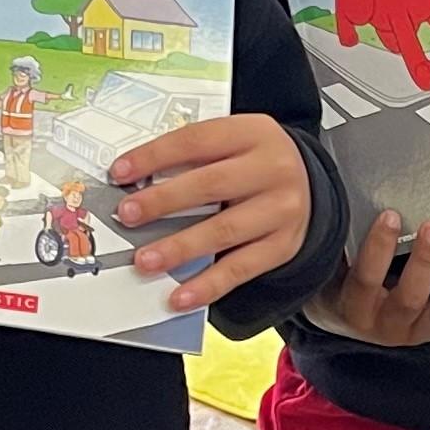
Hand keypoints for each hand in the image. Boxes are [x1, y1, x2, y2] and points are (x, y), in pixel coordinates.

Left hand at [114, 111, 311, 315]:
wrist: (309, 185)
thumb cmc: (256, 163)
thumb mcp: (233, 143)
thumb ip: (194, 156)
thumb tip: (137, 184)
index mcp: (253, 133)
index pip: (198, 140)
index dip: (155, 156)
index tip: (121, 172)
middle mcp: (273, 168)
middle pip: (211, 184)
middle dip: (164, 201)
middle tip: (129, 215)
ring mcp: (281, 209)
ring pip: (224, 230)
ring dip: (179, 247)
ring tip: (146, 260)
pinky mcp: (283, 246)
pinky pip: (240, 268)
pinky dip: (207, 284)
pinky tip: (181, 295)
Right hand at [306, 210, 429, 346]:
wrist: (349, 315)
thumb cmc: (345, 278)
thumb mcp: (337, 261)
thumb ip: (345, 237)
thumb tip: (350, 198)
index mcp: (352, 306)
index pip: (365, 280)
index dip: (378, 248)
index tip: (390, 216)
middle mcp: (383, 325)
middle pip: (408, 300)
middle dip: (424, 261)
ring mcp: (412, 333)